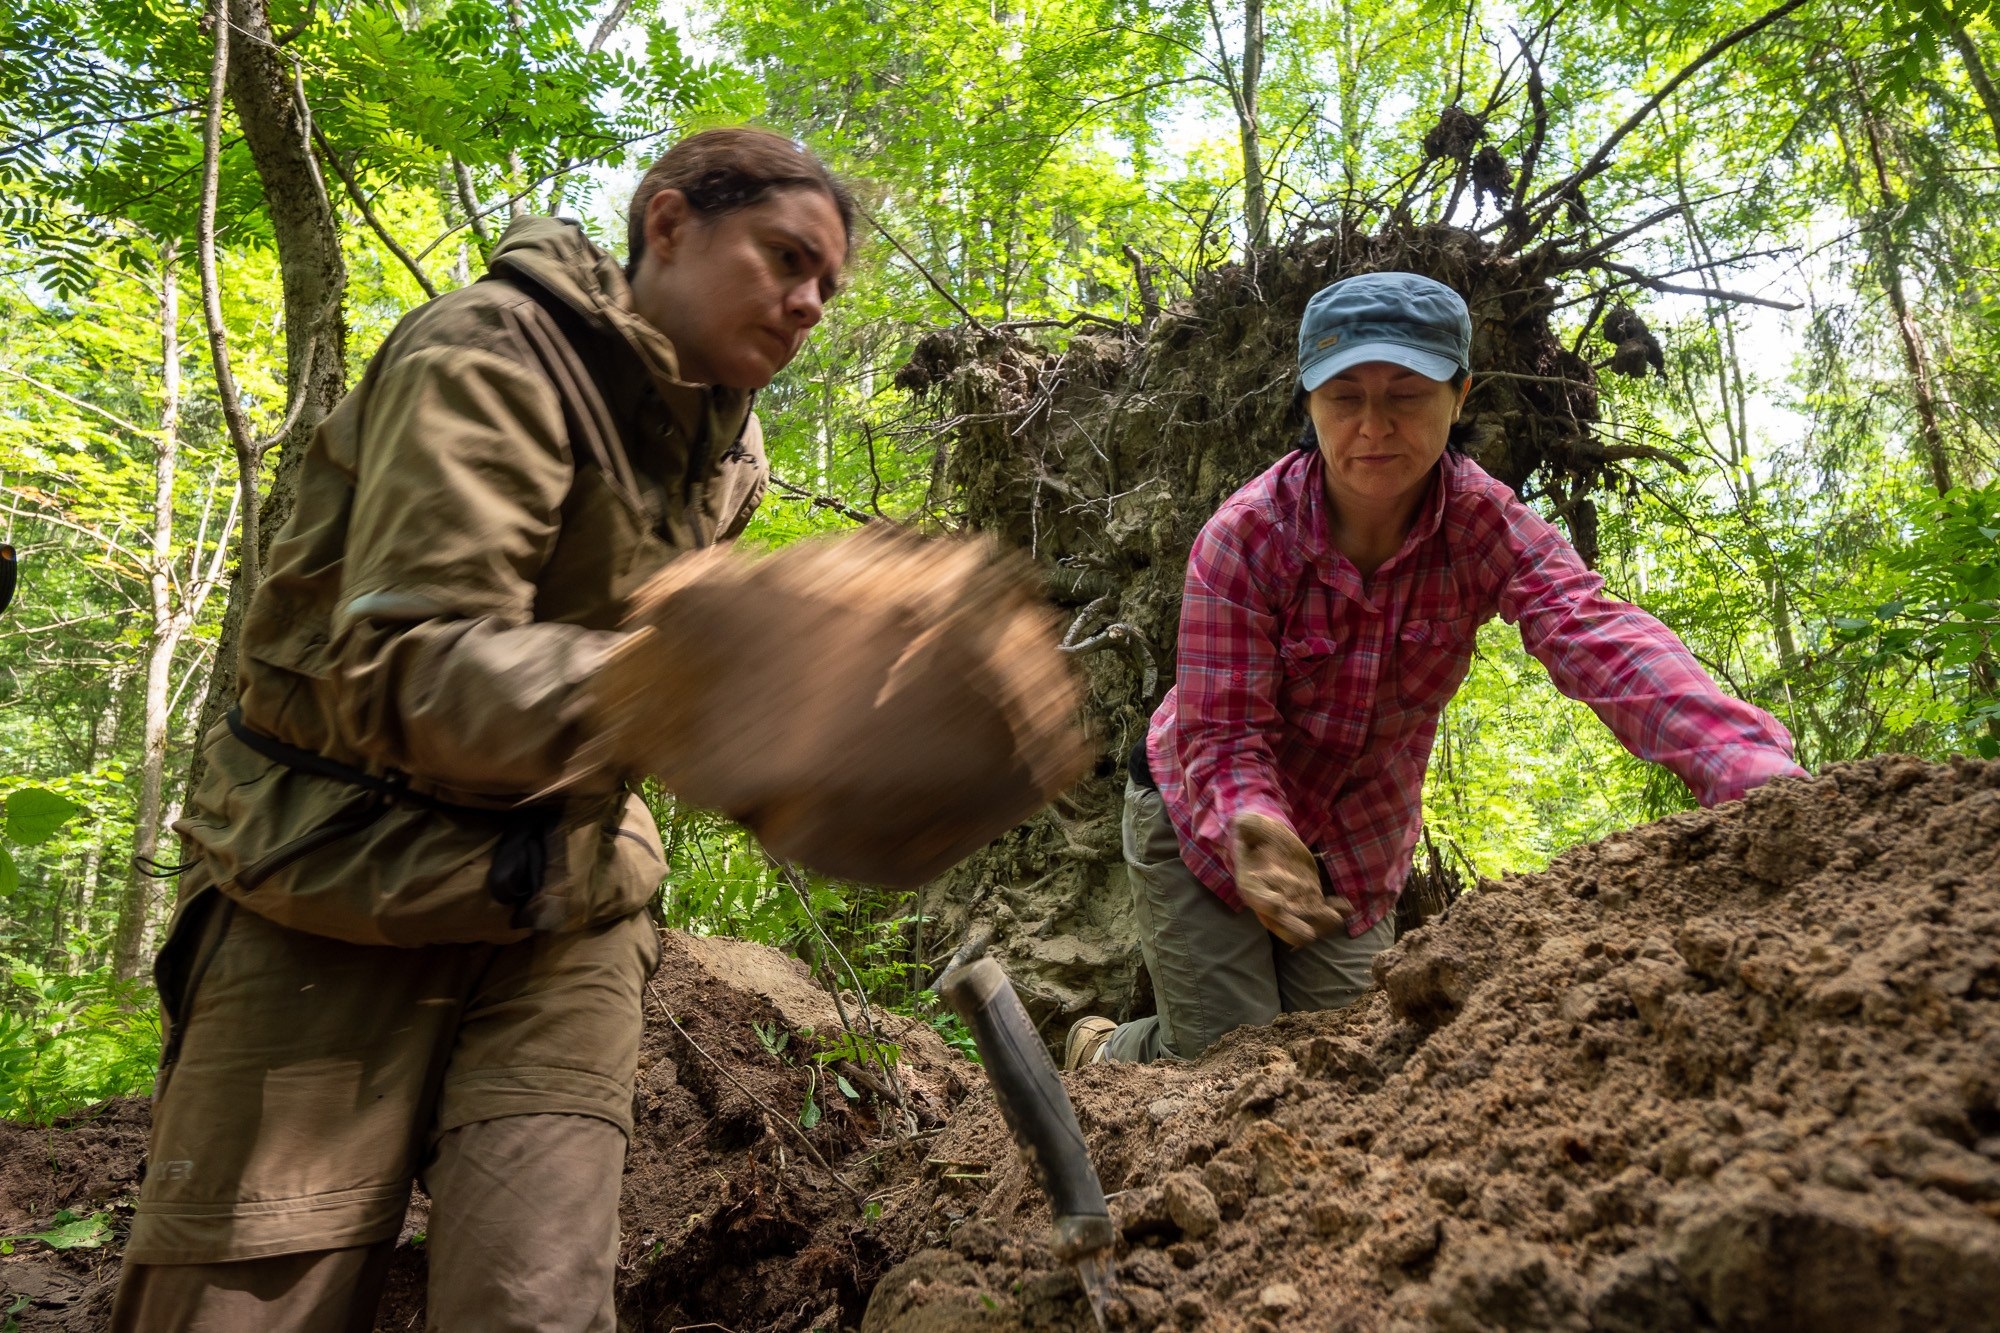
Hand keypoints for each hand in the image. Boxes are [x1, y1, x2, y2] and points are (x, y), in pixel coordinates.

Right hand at [1231, 812, 1350, 946]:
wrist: (1269, 842)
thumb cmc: (1256, 834)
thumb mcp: (1248, 826)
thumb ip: (1247, 826)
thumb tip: (1243, 822)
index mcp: (1252, 884)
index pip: (1256, 897)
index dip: (1265, 903)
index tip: (1277, 904)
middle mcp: (1269, 901)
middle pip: (1282, 921)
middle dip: (1295, 928)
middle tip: (1310, 933)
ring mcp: (1292, 902)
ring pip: (1306, 920)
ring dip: (1320, 923)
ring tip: (1335, 917)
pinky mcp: (1310, 898)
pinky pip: (1323, 909)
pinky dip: (1335, 910)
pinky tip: (1346, 906)